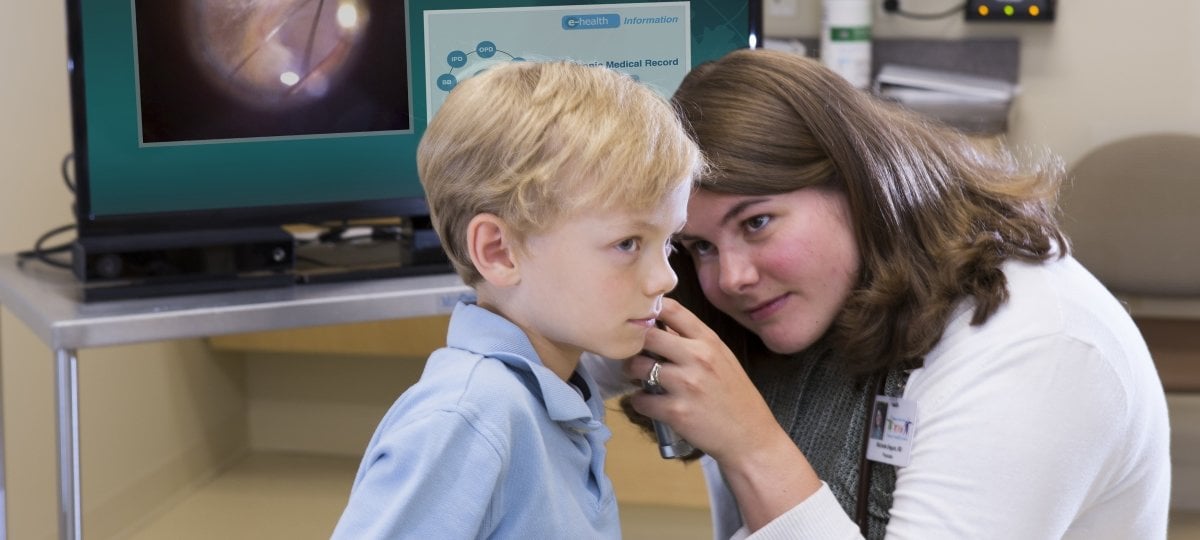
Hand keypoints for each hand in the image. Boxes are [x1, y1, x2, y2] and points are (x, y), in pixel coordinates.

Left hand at [626, 298, 822, 529]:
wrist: (750, 437)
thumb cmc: (735, 397)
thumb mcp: (723, 359)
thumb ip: (697, 341)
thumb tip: (666, 326)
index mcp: (709, 341)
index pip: (673, 310)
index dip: (650, 308)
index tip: (641, 316)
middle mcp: (697, 358)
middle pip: (648, 335)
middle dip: (634, 344)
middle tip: (632, 354)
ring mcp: (686, 385)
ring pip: (638, 367)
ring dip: (632, 372)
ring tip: (637, 378)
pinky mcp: (676, 411)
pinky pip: (641, 400)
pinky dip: (638, 402)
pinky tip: (646, 403)